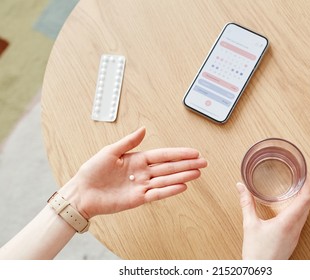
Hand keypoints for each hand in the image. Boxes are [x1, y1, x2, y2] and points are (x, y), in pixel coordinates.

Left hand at [60, 127, 206, 218]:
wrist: (81, 192)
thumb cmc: (92, 171)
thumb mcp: (109, 151)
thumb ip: (128, 142)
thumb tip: (143, 129)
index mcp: (137, 159)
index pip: (163, 155)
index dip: (179, 153)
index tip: (193, 152)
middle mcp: (142, 172)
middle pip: (169, 167)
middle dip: (187, 165)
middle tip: (203, 163)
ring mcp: (142, 186)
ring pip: (166, 180)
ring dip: (182, 176)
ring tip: (197, 173)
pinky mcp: (138, 199)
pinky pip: (157, 194)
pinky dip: (170, 191)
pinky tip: (182, 186)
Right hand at [237, 175, 309, 258]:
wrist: (261, 272)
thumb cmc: (257, 253)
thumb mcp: (249, 225)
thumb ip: (246, 204)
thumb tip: (241, 187)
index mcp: (288, 223)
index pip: (305, 199)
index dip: (307, 185)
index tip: (307, 173)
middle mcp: (295, 228)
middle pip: (308, 205)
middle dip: (307, 189)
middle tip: (303, 176)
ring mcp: (295, 235)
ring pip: (306, 213)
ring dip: (305, 199)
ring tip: (299, 188)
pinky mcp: (292, 239)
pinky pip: (301, 220)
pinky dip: (300, 208)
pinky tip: (292, 206)